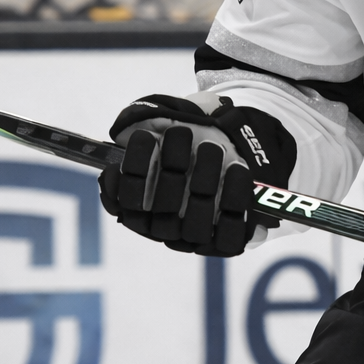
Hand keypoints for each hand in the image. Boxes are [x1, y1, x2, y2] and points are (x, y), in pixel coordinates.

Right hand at [98, 94, 295, 254]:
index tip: (143, 136)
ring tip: (211, 147)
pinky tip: (238, 168)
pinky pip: (229, 233)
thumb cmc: (191, 143)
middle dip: (171, 166)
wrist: (233, 160)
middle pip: (160, 208)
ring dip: (203, 179)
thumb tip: (132, 121)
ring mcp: (191, 238)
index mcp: (138, 209)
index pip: (125, 200)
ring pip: (194, 223)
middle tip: (183, 132)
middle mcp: (161, 227)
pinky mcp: (223, 243)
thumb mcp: (168, 123)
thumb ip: (150, 120)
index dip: (132, 170)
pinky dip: (234, 198)